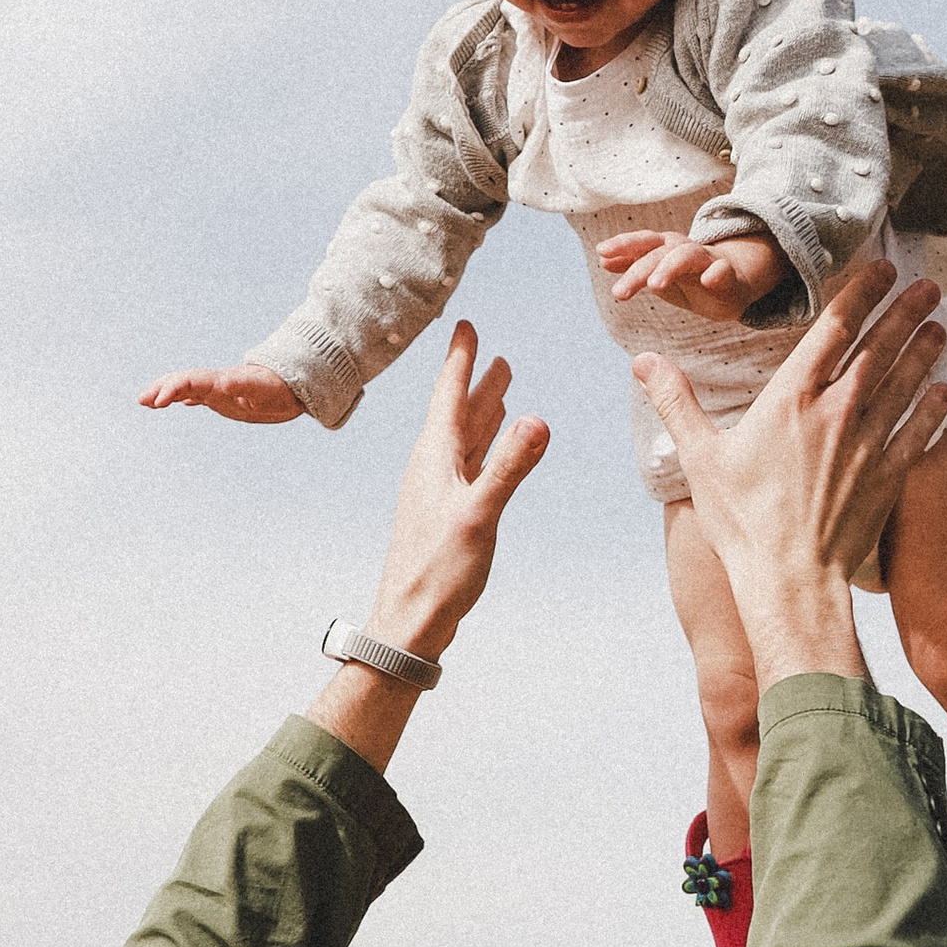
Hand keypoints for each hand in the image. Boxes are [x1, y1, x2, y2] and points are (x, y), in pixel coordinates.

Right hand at [140, 364, 304, 420]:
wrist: (297, 385)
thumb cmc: (282, 389)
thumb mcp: (264, 389)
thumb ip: (243, 384)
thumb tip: (223, 382)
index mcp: (222, 381)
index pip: (189, 381)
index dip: (171, 388)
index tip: (157, 403)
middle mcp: (217, 383)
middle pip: (182, 381)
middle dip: (161, 388)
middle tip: (142, 401)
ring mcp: (220, 389)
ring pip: (187, 387)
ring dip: (166, 393)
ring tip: (147, 403)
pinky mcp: (227, 396)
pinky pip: (200, 395)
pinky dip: (185, 398)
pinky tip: (179, 404)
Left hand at [366, 322, 549, 664]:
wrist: (409, 621)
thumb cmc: (437, 572)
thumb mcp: (479, 514)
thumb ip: (510, 467)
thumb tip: (537, 419)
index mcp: (434, 458)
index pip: (448, 396)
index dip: (460, 360)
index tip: (466, 325)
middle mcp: (433, 469)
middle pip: (458, 412)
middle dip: (476, 381)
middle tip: (491, 352)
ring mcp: (439, 491)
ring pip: (466, 439)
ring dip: (483, 412)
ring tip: (500, 388)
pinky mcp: (448, 514)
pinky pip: (469, 465)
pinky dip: (485, 447)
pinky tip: (492, 450)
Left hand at [597, 229, 791, 316]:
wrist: (735, 283)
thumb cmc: (691, 279)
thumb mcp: (660, 274)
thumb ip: (634, 266)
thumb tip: (603, 260)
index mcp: (665, 249)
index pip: (642, 244)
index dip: (622, 245)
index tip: (601, 254)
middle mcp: (684, 250)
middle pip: (659, 253)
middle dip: (637, 270)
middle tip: (618, 293)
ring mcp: (707, 261)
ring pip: (687, 256)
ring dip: (670, 268)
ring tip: (655, 286)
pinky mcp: (728, 275)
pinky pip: (723, 271)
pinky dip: (717, 273)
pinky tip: (709, 279)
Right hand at [633, 257, 946, 689]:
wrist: (790, 580)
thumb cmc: (742, 521)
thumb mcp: (699, 458)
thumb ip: (676, 402)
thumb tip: (643, 362)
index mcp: (791, 398)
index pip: (833, 329)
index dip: (860, 293)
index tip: (881, 268)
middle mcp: (837, 411)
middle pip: (879, 347)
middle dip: (903, 310)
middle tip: (926, 284)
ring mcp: (868, 443)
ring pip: (904, 382)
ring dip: (924, 349)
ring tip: (939, 323)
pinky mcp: (888, 477)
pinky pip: (918, 432)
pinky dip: (933, 408)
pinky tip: (945, 389)